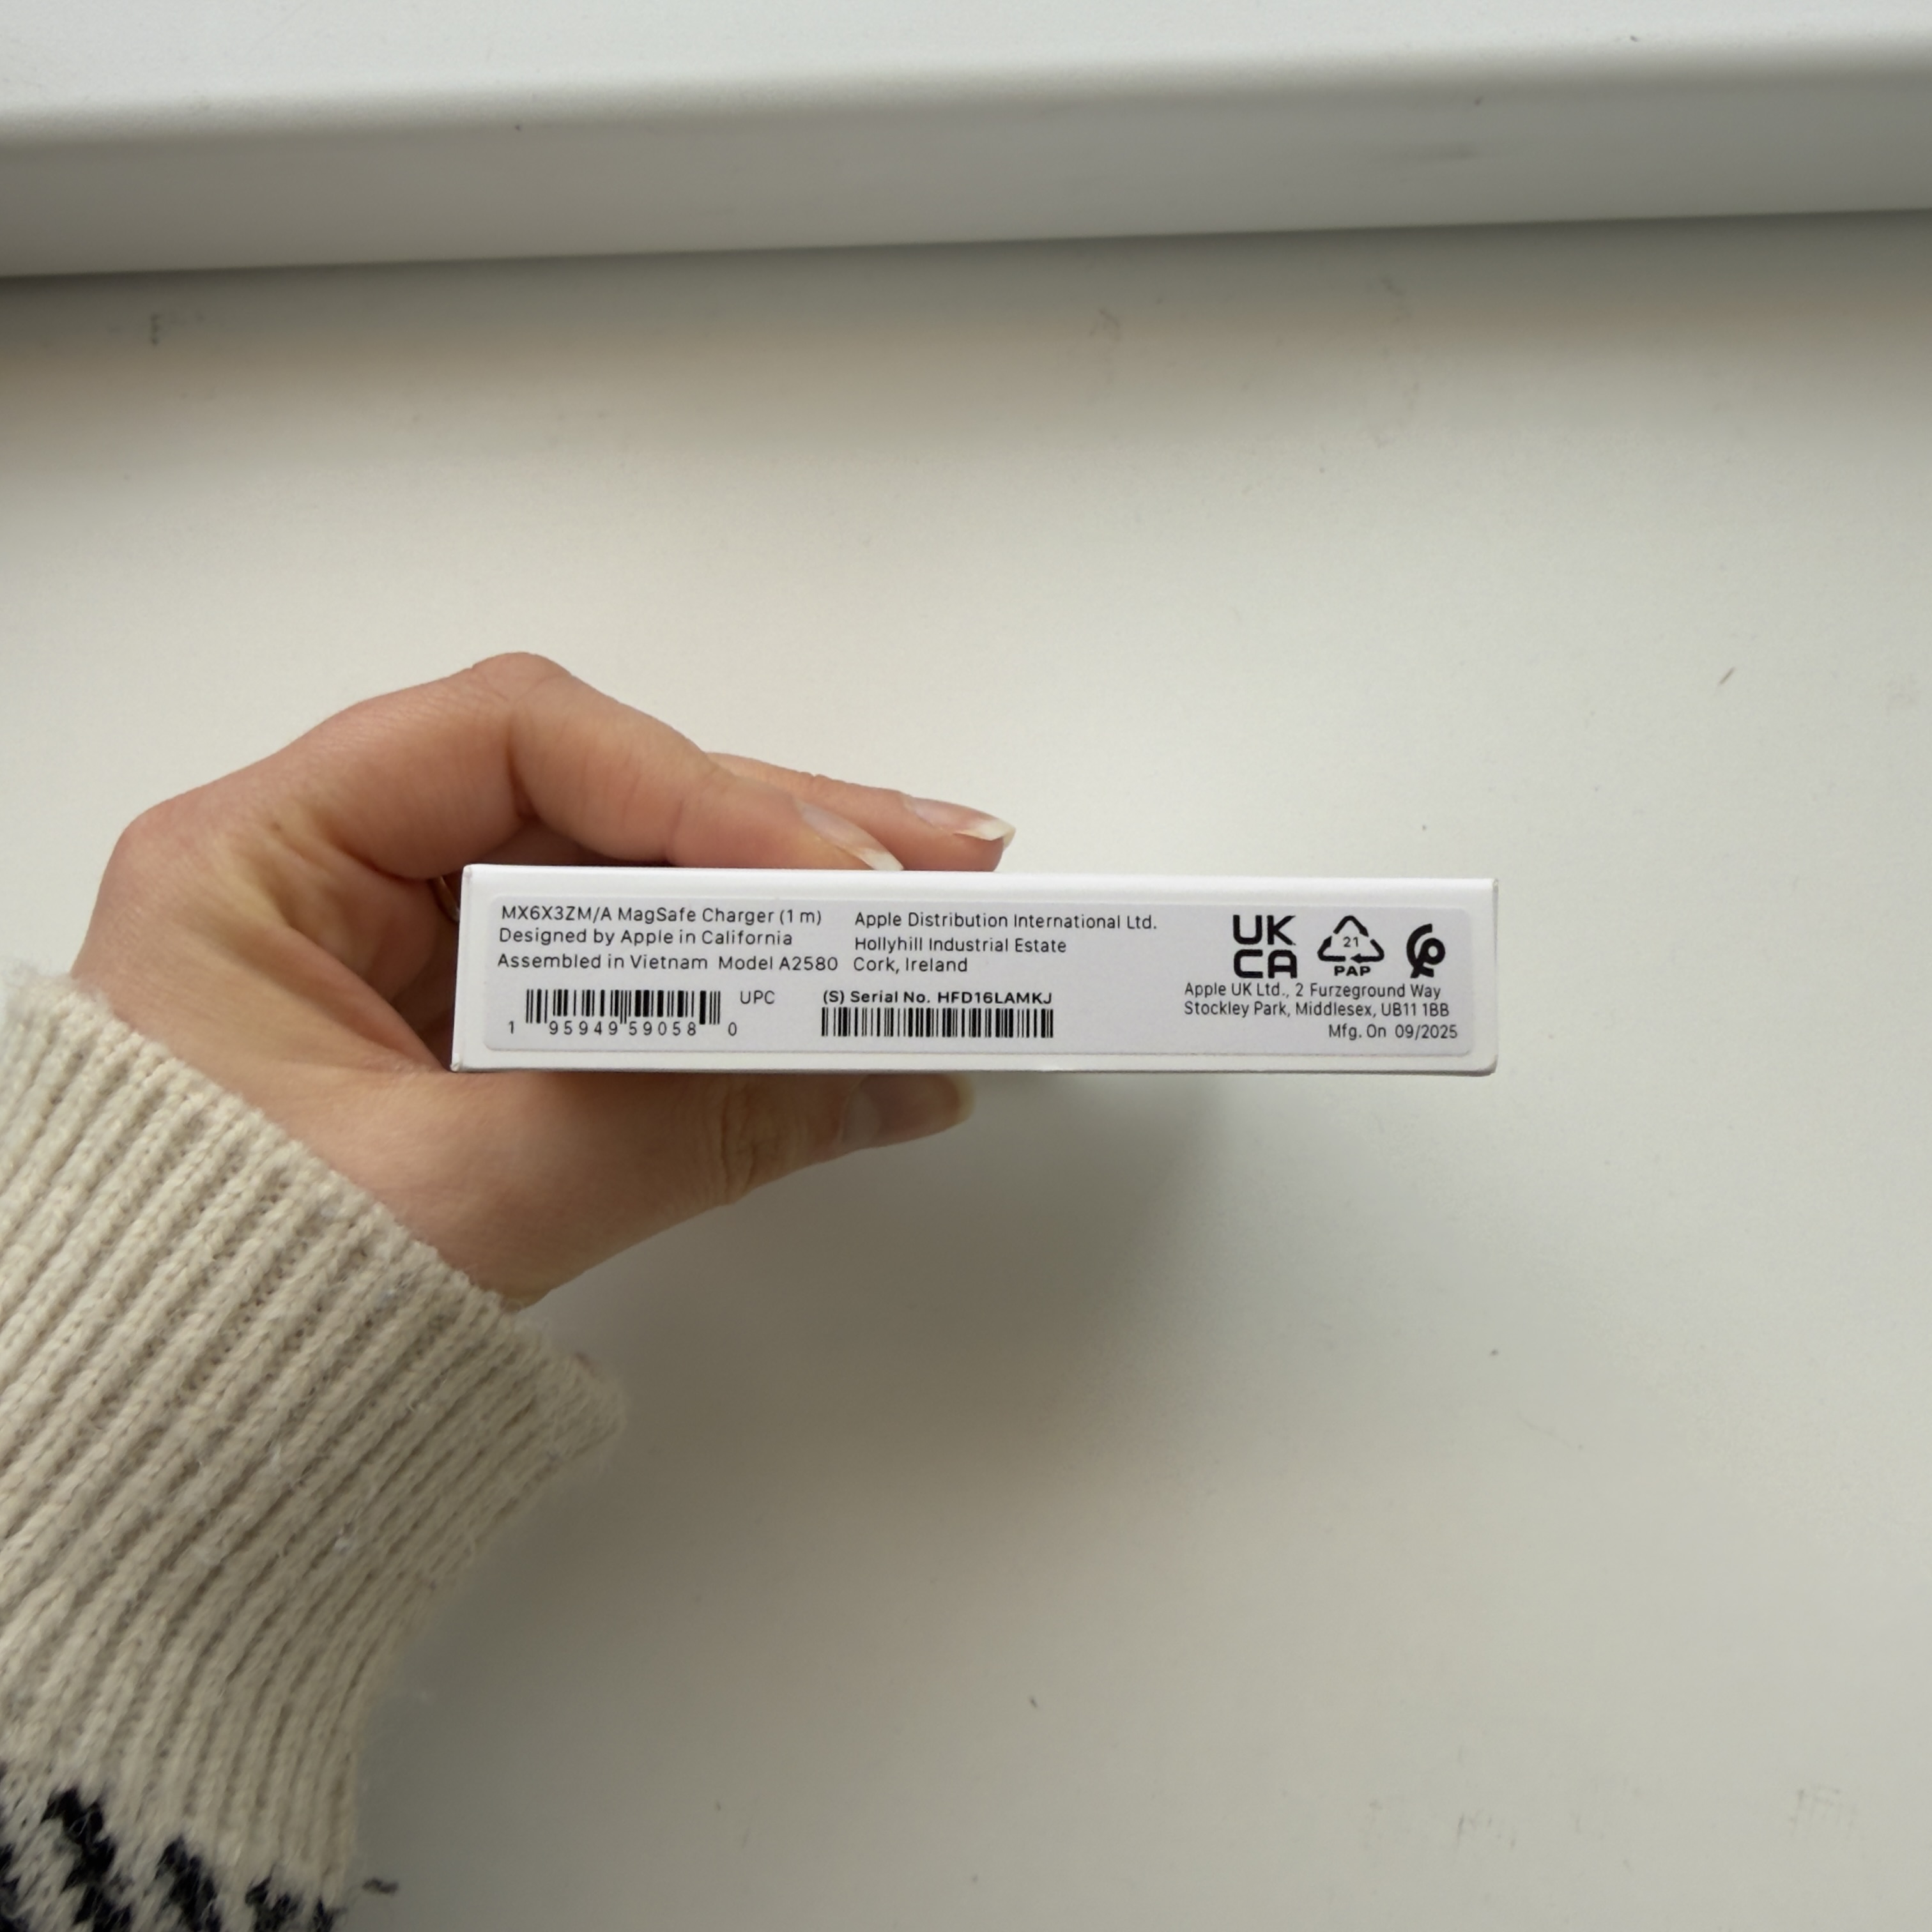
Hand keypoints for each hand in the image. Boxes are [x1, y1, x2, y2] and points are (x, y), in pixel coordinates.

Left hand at [72, 656, 1012, 1301]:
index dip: (689, 790)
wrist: (139, 1457)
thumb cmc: (225, 1322)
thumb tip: (898, 1082)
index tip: (830, 879)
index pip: (508, 740)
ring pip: (616, 872)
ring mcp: (399, 944)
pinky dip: (724, 974)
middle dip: (774, 828)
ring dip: (772, 892)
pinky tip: (828, 984)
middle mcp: (329, 869)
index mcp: (260, 859)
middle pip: (590, 792)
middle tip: (941, 864)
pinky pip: (613, 964)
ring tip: (928, 904)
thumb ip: (690, 1125)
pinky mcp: (460, 1019)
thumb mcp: (472, 1201)